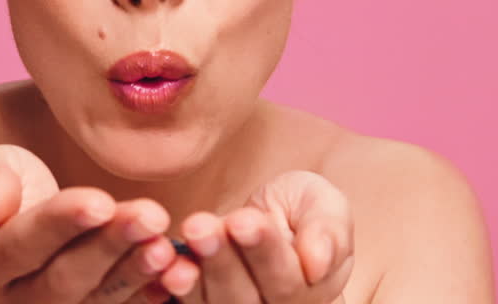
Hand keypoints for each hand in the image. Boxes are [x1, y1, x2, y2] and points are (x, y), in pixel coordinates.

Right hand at [0, 144, 192, 302]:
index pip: (19, 245)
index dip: (59, 224)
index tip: (99, 201)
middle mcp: (14, 301)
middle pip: (64, 279)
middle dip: (110, 247)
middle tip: (151, 216)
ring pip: (95, 301)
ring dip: (135, 274)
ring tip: (167, 246)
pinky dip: (151, 294)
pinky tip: (180, 272)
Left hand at [175, 170, 353, 302]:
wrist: (258, 222)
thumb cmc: (299, 212)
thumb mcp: (324, 204)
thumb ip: (329, 231)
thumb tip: (317, 262)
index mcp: (314, 293)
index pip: (289, 281)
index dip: (264, 251)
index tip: (242, 221)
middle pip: (248, 299)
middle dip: (222, 261)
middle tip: (200, 227)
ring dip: (196, 272)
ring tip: (185, 236)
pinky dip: (176, 285)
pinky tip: (168, 263)